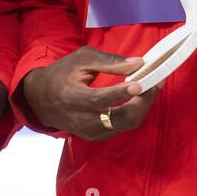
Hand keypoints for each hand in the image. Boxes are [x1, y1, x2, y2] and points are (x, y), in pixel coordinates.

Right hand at [21, 45, 157, 140]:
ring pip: (124, 125)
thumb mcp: (81, 59)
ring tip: (153, 88)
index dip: (120, 93)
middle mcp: (80, 119)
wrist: (40, 99)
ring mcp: (88, 131)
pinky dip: (134, 113)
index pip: (98, 99)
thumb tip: (137, 63)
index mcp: (71, 97)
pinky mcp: (95, 136)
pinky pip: (122, 127)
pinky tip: (140, 99)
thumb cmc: (61, 74)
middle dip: (142, 102)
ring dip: (142, 107)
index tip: (139, 84)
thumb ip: (109, 61)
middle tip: (156, 83)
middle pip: (118, 118)